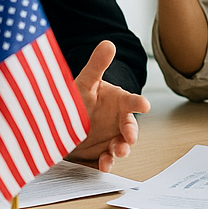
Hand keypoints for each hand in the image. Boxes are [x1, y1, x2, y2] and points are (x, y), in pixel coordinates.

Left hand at [67, 40, 150, 171]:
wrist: (61, 121)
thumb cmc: (79, 98)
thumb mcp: (85, 81)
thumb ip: (97, 65)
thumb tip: (108, 43)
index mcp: (117, 102)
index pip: (131, 102)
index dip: (138, 102)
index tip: (145, 104)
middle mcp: (117, 122)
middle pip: (129, 128)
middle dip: (131, 133)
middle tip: (128, 138)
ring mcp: (109, 139)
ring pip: (121, 146)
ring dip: (122, 150)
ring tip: (118, 152)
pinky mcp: (100, 154)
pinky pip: (106, 161)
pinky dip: (106, 164)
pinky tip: (104, 165)